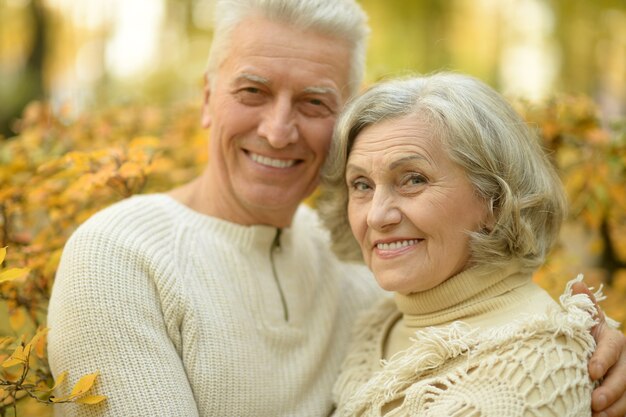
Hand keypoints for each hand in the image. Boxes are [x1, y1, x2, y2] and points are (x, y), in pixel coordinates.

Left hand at [571, 281, 625, 416]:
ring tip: (596, 416)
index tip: (590, 371)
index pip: (612, 347)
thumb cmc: (586, 342)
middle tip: (593, 403)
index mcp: (613, 340)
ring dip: (615, 408)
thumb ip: (584, 309)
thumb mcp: (586, 326)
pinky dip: (617, 414)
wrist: (594, 366)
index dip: (603, 359)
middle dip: (610, 391)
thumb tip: (577, 283)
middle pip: (624, 376)